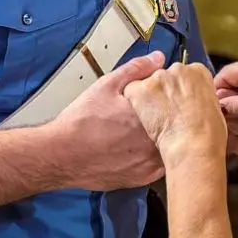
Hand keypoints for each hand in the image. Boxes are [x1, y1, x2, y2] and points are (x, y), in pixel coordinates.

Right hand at [49, 51, 166, 189]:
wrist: (61, 155)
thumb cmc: (82, 119)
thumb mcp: (107, 85)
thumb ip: (136, 70)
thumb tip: (160, 58)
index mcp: (151, 117)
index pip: (176, 105)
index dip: (171, 99)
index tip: (164, 95)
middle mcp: (155, 142)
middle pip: (176, 128)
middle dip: (169, 120)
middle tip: (151, 114)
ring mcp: (150, 164)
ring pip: (170, 149)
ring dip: (165, 140)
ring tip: (145, 131)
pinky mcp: (142, 179)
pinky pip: (159, 166)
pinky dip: (154, 156)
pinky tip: (139, 148)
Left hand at [123, 62, 227, 166]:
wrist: (194, 145)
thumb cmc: (208, 134)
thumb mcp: (215, 107)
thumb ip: (200, 95)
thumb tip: (192, 99)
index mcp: (199, 71)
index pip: (184, 73)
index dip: (179, 90)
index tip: (178, 101)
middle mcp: (178, 69)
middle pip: (165, 76)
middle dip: (164, 91)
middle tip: (167, 112)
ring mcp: (159, 78)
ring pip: (147, 82)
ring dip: (149, 97)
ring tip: (156, 118)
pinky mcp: (142, 89)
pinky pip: (131, 90)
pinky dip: (134, 102)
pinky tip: (143, 117)